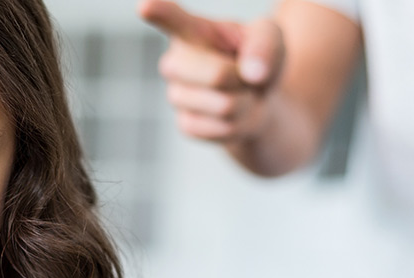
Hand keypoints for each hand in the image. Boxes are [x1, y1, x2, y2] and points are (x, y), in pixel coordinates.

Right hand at [138, 0, 284, 143]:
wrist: (255, 100)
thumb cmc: (255, 60)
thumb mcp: (269, 39)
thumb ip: (265, 43)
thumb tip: (253, 72)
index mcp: (191, 30)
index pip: (171, 20)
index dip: (158, 13)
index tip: (144, 7)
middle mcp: (175, 62)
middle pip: (217, 75)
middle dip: (242, 78)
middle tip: (243, 73)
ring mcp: (177, 95)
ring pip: (226, 105)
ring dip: (246, 101)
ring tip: (239, 92)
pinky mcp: (186, 125)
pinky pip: (225, 129)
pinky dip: (241, 124)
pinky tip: (232, 114)